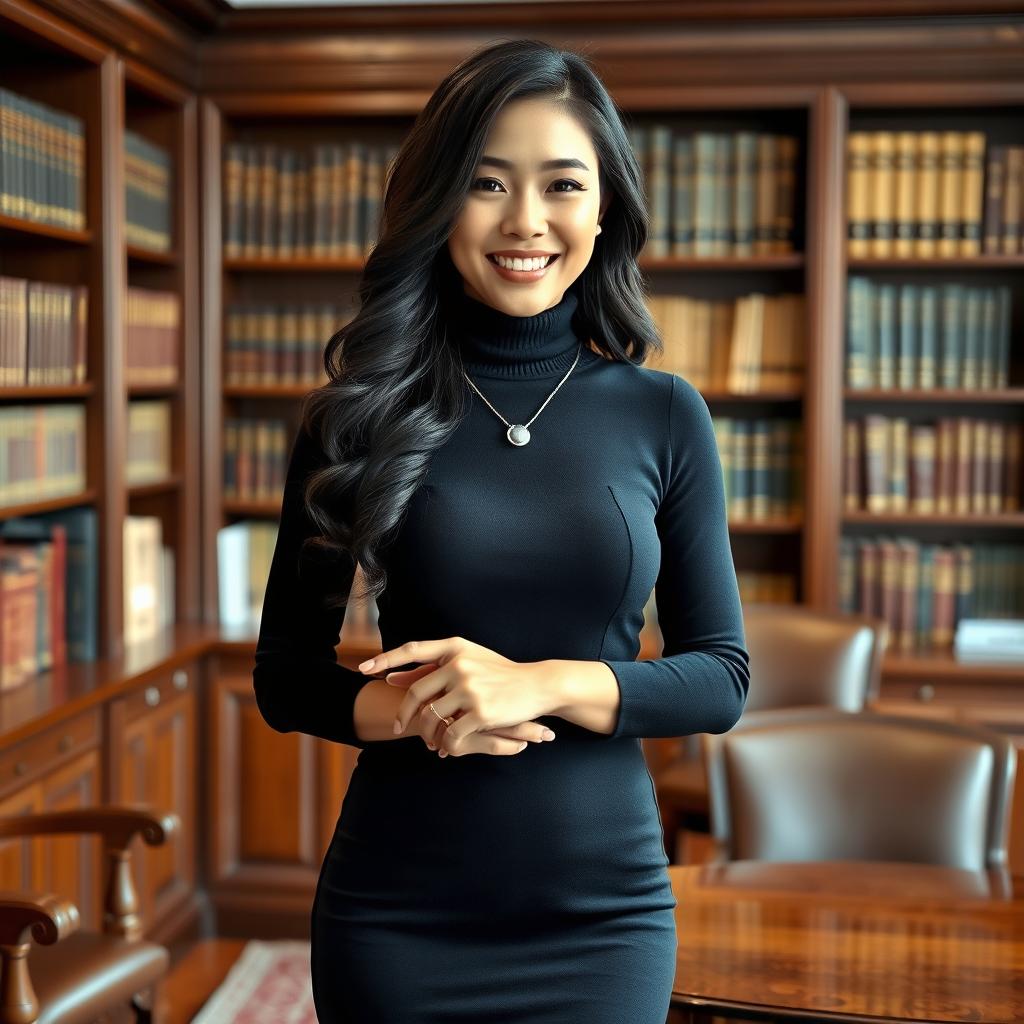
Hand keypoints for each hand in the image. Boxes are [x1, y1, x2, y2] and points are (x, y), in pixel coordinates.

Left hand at [383, 663, 554, 756]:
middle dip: (404, 714)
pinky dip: (445, 745)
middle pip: (417, 693)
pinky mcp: (480, 711)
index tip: (364, 668)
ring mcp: (470, 688)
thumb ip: (431, 669)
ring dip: (426, 734)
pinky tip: (446, 749)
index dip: (386, 658)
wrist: (537, 685)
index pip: (413, 650)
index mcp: (455, 648)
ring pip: (431, 717)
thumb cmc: (499, 674)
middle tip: (397, 727)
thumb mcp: (467, 663)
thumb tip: (392, 678)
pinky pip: (450, 734)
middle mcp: (460, 664)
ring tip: (428, 742)